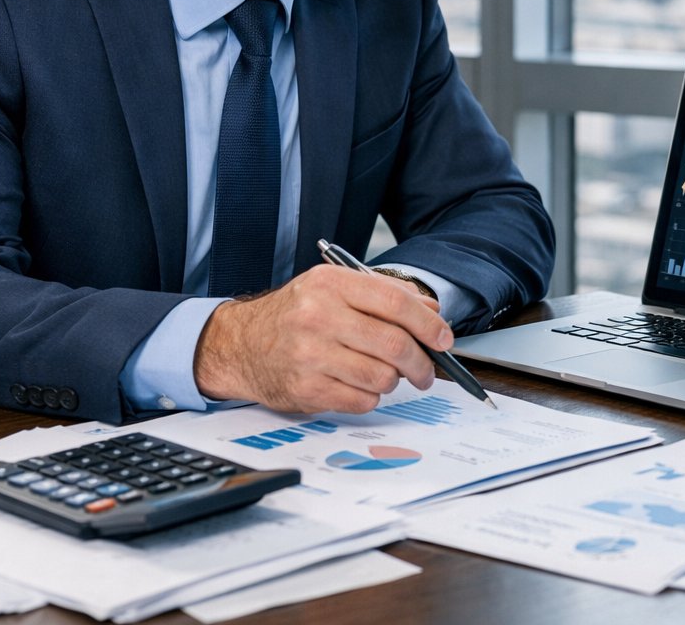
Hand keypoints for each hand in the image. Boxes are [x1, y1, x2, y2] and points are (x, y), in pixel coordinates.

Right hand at [193, 264, 451, 413]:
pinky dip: (371, 397)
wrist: (241, 344)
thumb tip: (433, 313)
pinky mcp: (304, 388)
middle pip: (394, 344)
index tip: (443, 339)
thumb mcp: (334, 288)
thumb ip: (385, 294)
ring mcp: (309, 354)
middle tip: (427, 370)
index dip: (428, 324)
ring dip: (394, 381)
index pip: (396, 302)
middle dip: (421, 362)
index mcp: (330, 284)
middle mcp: (318, 316)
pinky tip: (359, 385)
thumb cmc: (297, 315)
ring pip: (381, 376)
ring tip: (386, 376)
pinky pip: (361, 400)